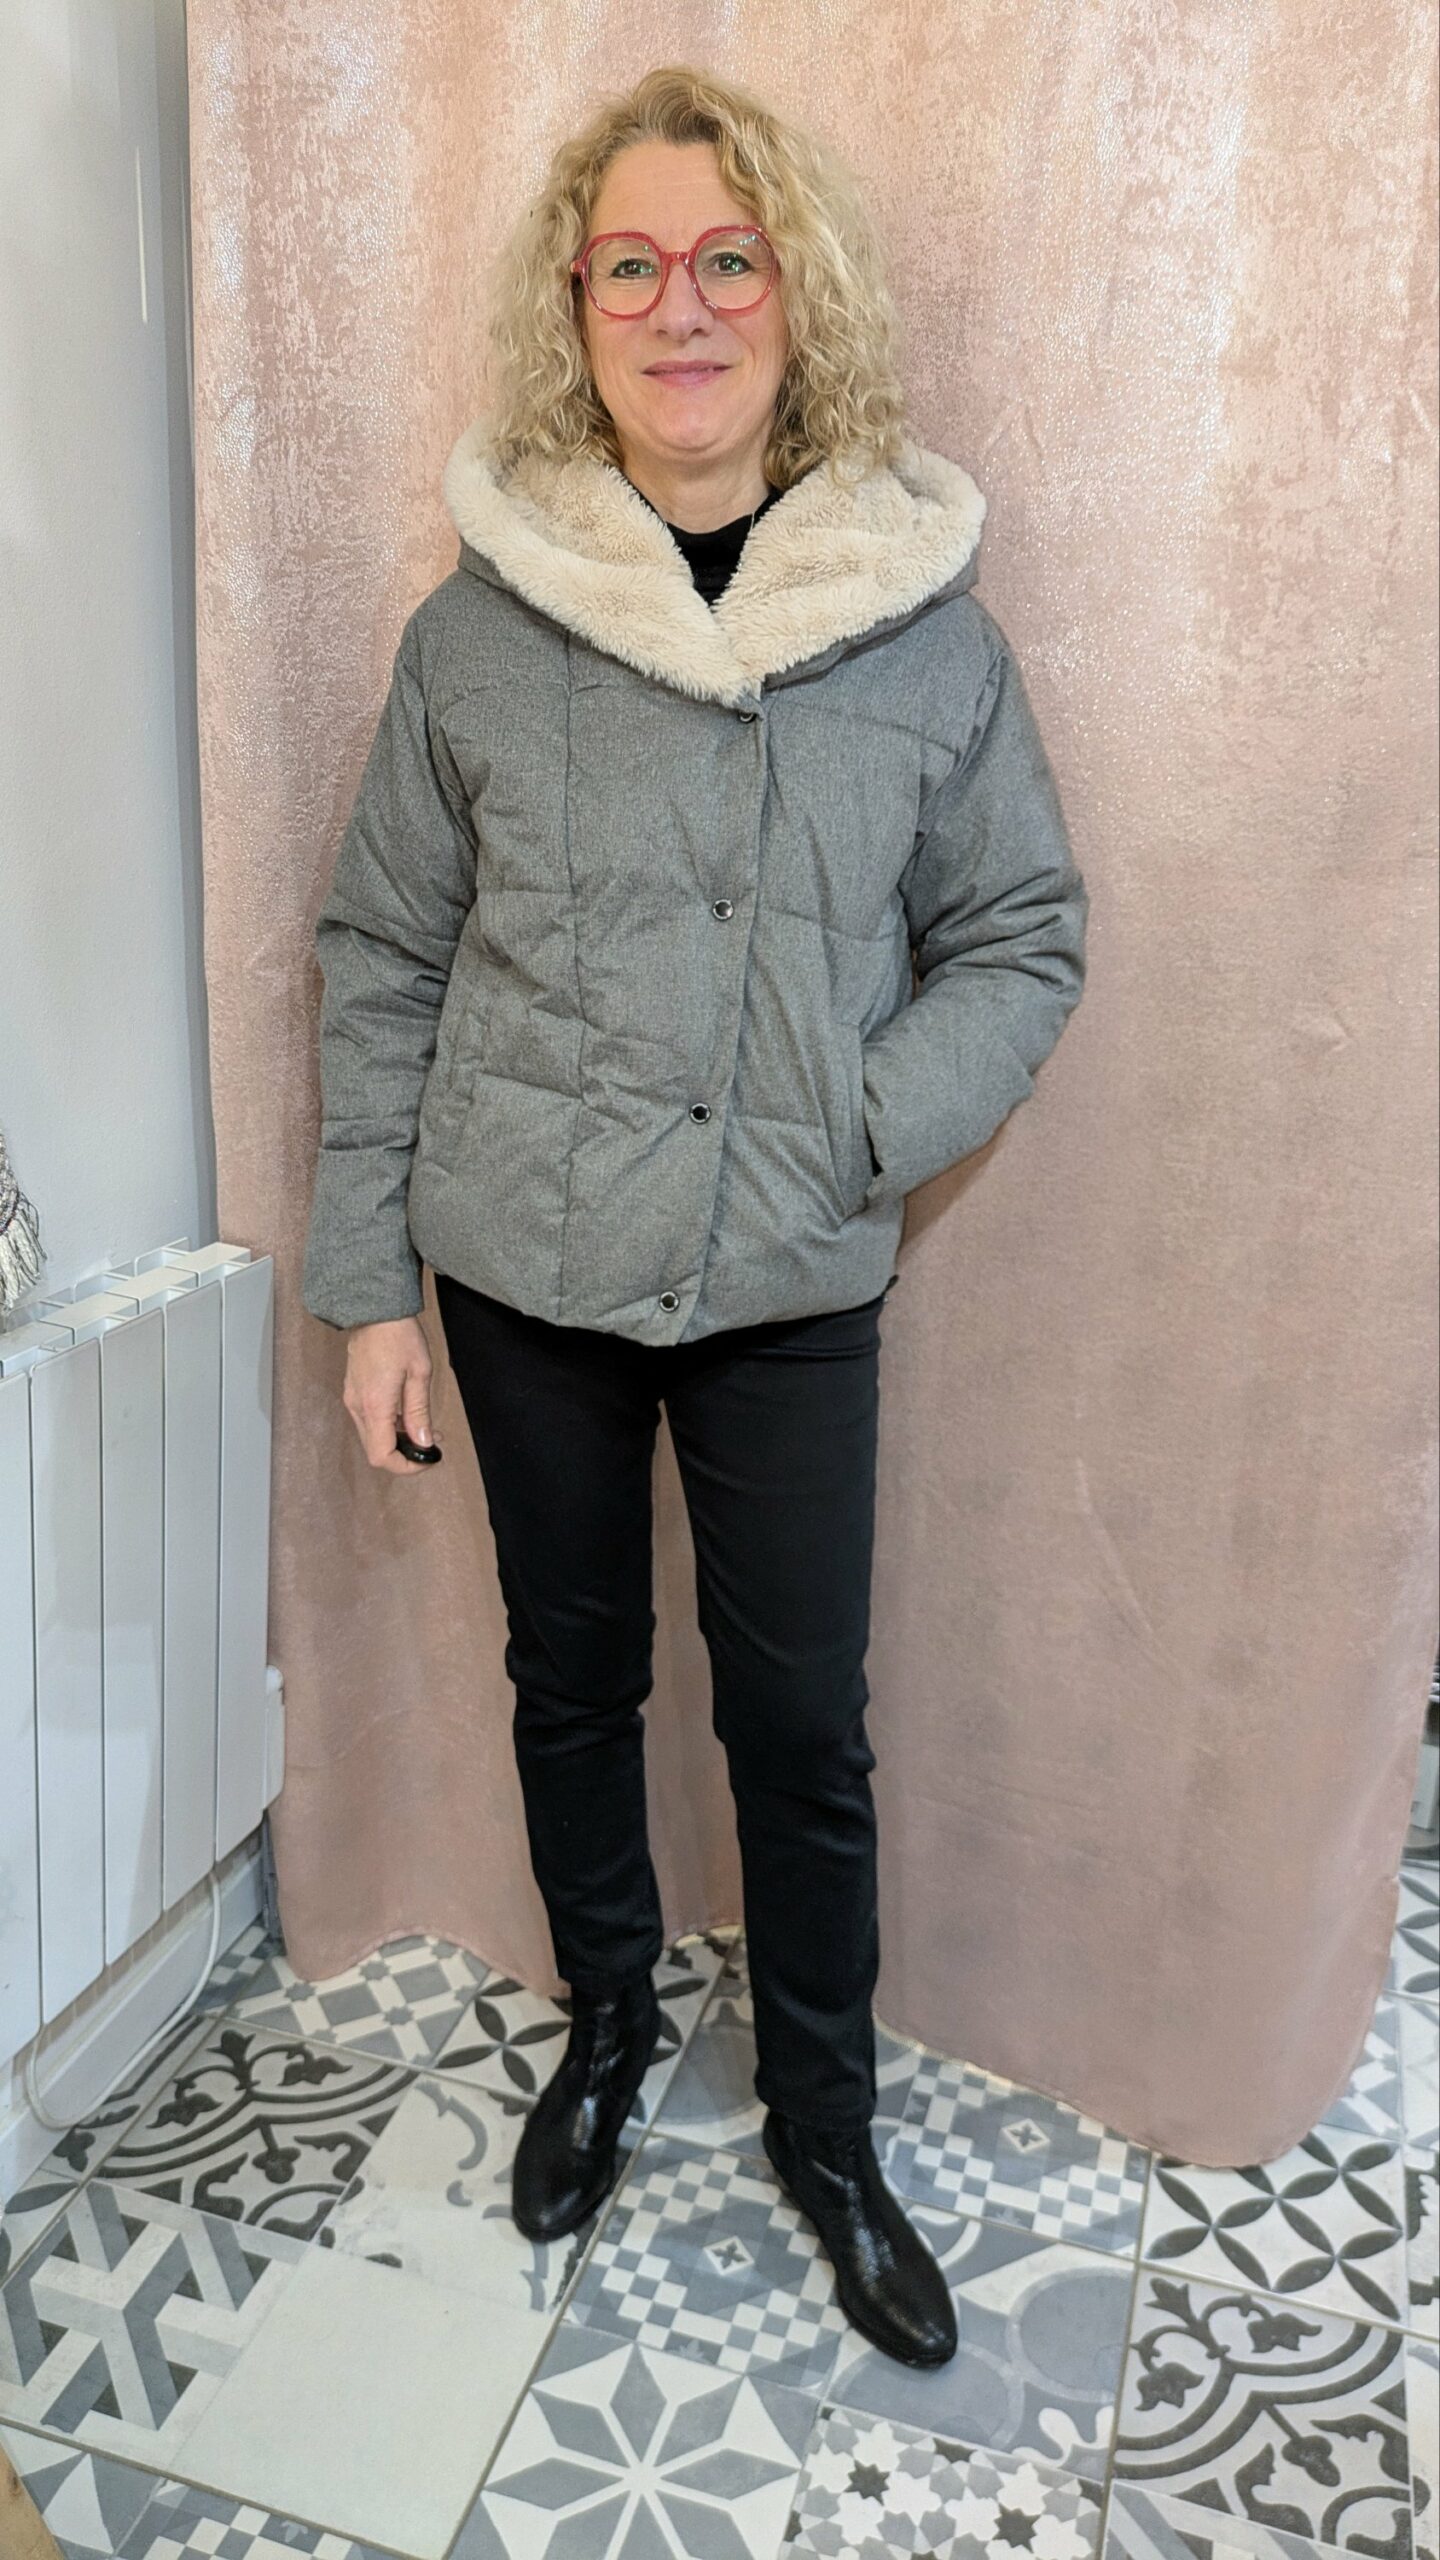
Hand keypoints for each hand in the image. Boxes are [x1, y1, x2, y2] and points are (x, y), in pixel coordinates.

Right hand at [342, 1315, 440, 1473]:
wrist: (373, 1308)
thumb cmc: (399, 1335)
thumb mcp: (419, 1373)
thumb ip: (419, 1412)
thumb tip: (423, 1443)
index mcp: (374, 1406)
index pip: (382, 1456)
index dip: (406, 1467)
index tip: (428, 1459)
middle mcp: (358, 1407)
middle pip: (376, 1450)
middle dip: (406, 1455)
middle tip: (432, 1444)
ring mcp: (353, 1399)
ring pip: (373, 1437)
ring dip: (399, 1440)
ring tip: (426, 1428)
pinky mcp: (355, 1392)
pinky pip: (370, 1421)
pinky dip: (390, 1426)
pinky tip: (409, 1414)